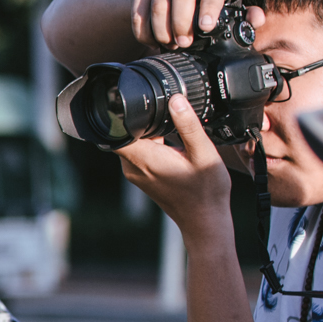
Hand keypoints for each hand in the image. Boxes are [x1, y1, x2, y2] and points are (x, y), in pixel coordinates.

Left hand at [113, 94, 234, 236]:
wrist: (204, 221)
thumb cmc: (205, 192)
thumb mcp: (203, 152)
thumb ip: (188, 125)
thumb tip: (175, 100)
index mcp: (144, 158)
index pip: (117, 130)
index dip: (124, 115)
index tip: (143, 108)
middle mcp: (133, 168)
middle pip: (126, 134)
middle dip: (144, 124)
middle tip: (170, 127)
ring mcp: (136, 174)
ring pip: (134, 143)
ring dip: (151, 136)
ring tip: (175, 143)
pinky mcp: (143, 178)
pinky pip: (141, 154)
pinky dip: (154, 147)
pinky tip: (175, 151)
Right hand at [132, 0, 238, 48]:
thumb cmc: (207, 4)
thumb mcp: (227, 7)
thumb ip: (243, 14)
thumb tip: (256, 19)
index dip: (209, 7)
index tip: (206, 27)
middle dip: (182, 22)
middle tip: (185, 43)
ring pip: (158, 2)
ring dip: (162, 29)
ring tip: (169, 44)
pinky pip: (139, 9)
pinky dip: (144, 30)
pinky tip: (152, 41)